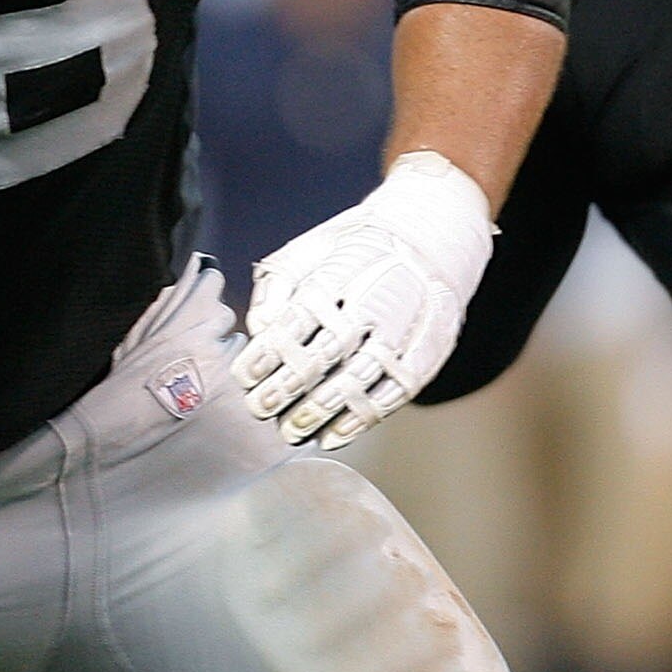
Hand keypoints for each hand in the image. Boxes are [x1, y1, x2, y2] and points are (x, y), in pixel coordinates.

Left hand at [235, 151, 494, 450]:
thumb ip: (278, 286)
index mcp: (340, 273)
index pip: (297, 320)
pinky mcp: (425, 354)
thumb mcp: (310, 250)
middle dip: (287, 386)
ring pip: (357, 379)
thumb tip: (256, 326)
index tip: (244, 376)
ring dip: (319, 410)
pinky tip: (333, 435)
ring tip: (290, 431)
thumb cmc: (355, 248)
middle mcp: (373, 302)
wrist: (428, 236)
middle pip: (325, 353)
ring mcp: (403, 330)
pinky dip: (360, 419)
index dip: (268, 353)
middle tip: (259, 409)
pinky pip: (392, 395)